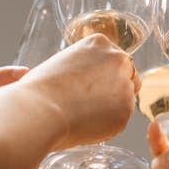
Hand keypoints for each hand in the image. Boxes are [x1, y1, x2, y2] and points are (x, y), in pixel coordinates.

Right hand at [16, 33, 140, 150]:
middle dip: (116, 89)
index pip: (115, 59)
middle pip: (129, 76)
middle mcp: (118, 59)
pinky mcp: (126, 111)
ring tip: (83, 114)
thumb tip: (88, 81)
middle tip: (91, 103)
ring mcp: (124, 85)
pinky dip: (108, 125)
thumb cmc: (40, 90)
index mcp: (100, 43)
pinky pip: (120, 119)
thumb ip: (84, 67)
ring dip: (112, 107)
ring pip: (126, 99)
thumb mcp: (63, 63)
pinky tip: (86, 124)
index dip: (104, 75)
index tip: (90, 86)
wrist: (39, 111)